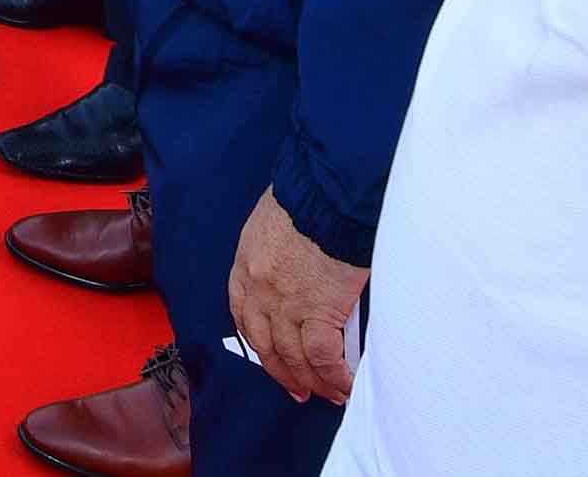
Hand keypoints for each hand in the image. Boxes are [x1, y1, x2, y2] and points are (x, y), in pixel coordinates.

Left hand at [228, 188, 363, 404]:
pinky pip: (324, 356)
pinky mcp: (319, 310)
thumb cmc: (306, 199)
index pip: (242, 312)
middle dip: (282, 371)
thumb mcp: (273, 223)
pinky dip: (334, 375)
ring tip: (327, 393)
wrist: (324, 196)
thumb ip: (278, 251)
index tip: (269, 353)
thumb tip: (298, 267)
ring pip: (294, 356)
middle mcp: (260, 289)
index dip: (257, 339)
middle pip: (265, 343)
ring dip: (311, 380)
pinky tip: (345, 384)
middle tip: (297, 388)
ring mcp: (287, 303)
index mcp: (246, 264)